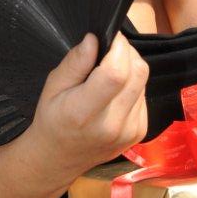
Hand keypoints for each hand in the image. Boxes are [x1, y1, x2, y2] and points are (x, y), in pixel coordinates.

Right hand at [25, 33, 148, 187]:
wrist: (59, 159)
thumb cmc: (52, 119)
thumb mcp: (53, 86)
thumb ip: (75, 62)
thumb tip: (94, 39)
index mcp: (84, 113)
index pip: (116, 73)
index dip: (118, 47)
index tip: (109, 38)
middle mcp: (112, 125)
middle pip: (138, 72)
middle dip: (126, 52)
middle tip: (109, 51)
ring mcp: (129, 131)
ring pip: (143, 80)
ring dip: (130, 68)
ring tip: (108, 74)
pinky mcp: (139, 132)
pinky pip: (144, 94)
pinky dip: (132, 84)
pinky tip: (115, 92)